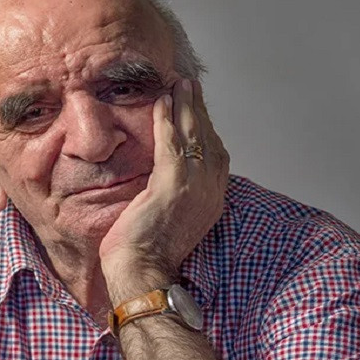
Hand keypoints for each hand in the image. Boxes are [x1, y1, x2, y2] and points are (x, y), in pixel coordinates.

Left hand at [99, 79, 229, 304]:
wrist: (143, 274)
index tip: (196, 108)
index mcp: (212, 200)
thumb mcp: (171, 220)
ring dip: (185, 106)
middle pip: (209, 138)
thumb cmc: (149, 255)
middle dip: (199, 109)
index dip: (206, 128)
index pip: (216, 153)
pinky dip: (167, 120)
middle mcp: (210, 191)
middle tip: (190, 86)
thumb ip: (176, 196)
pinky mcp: (172, 186)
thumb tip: (164, 181)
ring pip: (193, 136)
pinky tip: (162, 102)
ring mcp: (194, 188)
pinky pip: (171, 143)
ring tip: (179, 85)